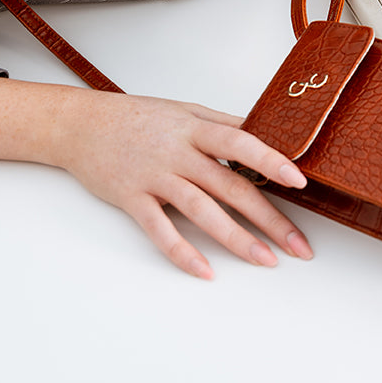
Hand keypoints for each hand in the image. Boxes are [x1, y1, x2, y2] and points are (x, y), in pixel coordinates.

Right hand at [59, 91, 313, 279]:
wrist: (81, 124)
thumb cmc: (138, 117)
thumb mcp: (185, 110)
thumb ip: (223, 123)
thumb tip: (266, 131)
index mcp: (195, 128)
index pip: (241, 142)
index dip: (271, 161)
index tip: (300, 181)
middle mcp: (178, 152)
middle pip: (230, 185)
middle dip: (268, 217)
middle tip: (298, 245)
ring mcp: (155, 176)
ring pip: (202, 210)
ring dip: (236, 238)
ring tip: (265, 260)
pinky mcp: (132, 198)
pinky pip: (160, 230)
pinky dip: (182, 252)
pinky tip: (205, 272)